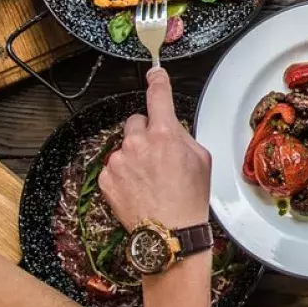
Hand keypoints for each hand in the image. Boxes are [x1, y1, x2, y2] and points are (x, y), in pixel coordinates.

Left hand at [98, 68, 213, 231]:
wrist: (169, 233)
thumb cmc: (189, 199)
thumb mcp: (201, 159)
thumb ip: (182, 135)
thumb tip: (171, 127)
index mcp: (164, 134)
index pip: (158, 95)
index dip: (157, 81)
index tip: (155, 73)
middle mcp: (137, 143)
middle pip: (137, 121)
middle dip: (146, 132)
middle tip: (159, 154)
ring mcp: (119, 160)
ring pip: (125, 145)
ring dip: (135, 154)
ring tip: (149, 178)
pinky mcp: (106, 177)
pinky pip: (115, 165)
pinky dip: (124, 173)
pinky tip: (138, 188)